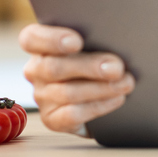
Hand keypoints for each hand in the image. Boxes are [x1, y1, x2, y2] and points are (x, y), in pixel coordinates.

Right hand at [19, 24, 135, 136]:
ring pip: (66, 92)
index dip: (51, 39)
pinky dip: (98, 106)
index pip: (31, 38)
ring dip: (101, 88)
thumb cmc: (96, 59)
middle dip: (89, 67)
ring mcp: (42, 96)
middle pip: (53, 67)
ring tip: (126, 83)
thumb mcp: (93, 43)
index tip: (77, 41)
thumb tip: (117, 38)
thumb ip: (95, 37)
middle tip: (116, 67)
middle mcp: (36, 70)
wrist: (99, 94)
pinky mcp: (52, 119)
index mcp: (39, 45)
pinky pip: (72, 114)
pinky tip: (117, 98)